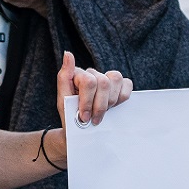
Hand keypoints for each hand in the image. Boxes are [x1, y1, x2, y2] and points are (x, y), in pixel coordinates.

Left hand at [48, 52, 131, 167]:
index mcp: (77, 74)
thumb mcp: (62, 101)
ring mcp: (106, 79)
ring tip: (103, 114)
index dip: (88, 102)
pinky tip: (114, 107)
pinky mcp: (118, 86)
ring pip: (116, 79)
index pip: (89, 81)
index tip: (84, 117)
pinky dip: (122, 96)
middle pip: (104, 82)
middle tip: (93, 119)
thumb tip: (68, 53)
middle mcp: (91, 73)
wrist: (80, 134)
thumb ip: (64, 77)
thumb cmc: (70, 117)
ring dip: (110, 101)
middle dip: (100, 105)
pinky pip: (127, 84)